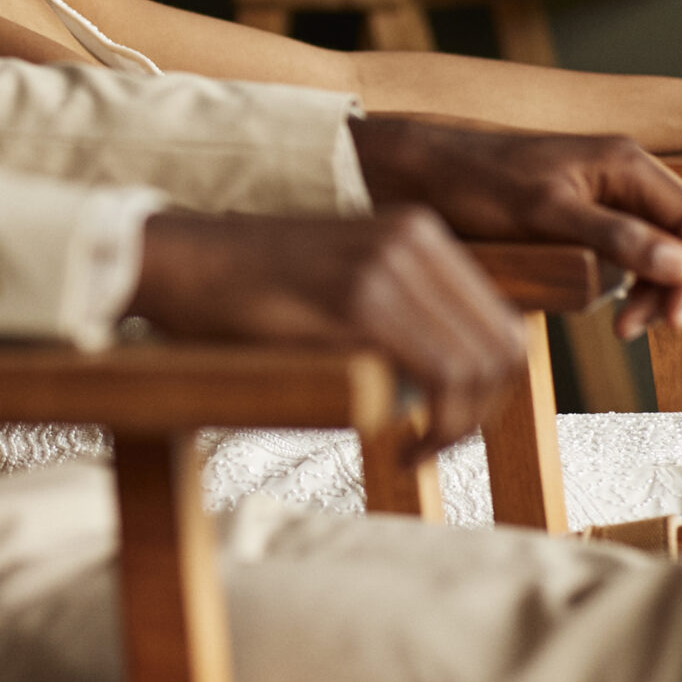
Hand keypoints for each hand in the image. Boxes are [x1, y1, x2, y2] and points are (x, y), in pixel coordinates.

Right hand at [127, 208, 524, 458]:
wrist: (178, 261)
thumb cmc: (247, 290)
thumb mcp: (343, 282)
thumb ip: (400, 312)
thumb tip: (455, 383)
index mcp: (417, 231)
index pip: (498, 323)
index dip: (489, 391)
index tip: (445, 425)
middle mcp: (415, 238)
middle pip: (503, 347)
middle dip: (481, 415)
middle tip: (431, 447)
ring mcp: (388, 264)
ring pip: (478, 367)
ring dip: (458, 428)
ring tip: (414, 451)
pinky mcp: (358, 299)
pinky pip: (438, 376)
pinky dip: (435, 426)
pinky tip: (398, 449)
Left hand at [349, 117, 681, 340]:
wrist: (427, 171)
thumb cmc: (480, 183)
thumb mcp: (546, 214)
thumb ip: (614, 238)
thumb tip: (681, 266)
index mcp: (626, 162)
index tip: (671, 319)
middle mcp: (626, 172)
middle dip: (672, 286)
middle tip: (639, 328)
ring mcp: (608, 193)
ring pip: (659, 247)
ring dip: (651, 289)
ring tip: (624, 327)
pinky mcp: (588, 213)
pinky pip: (631, 249)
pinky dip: (632, 280)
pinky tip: (627, 304)